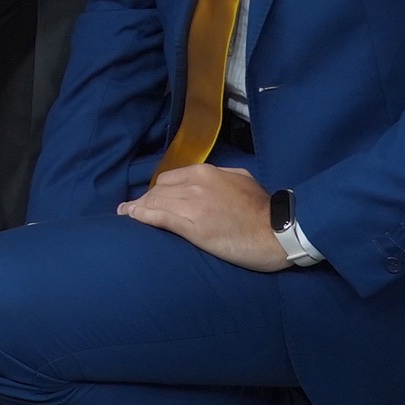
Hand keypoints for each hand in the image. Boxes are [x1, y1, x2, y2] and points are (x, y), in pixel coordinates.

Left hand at [120, 163, 286, 271]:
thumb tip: (206, 179)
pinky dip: (142, 216)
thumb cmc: (263, 209)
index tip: (151, 199)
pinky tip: (131, 217)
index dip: (157, 191)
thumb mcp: (241, 180)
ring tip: (126, 213)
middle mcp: (194, 185)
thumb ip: (219, 177)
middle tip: (135, 210)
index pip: (169, 179)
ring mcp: (192, 206)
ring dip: (138, 208)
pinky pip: (160, 218)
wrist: (278, 232)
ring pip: (156, 203)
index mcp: (205, 172)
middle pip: (158, 191)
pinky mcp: (193, 228)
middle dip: (146, 200)